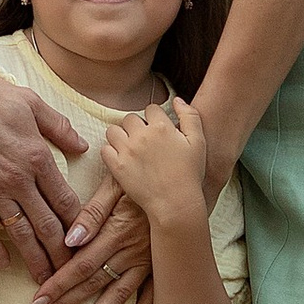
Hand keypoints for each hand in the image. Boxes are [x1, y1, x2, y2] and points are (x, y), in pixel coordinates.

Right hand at [0, 55, 86, 276]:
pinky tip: (2, 264)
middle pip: (47, 225)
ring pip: (18, 233)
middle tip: (71, 274)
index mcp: (38, 156)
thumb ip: (59, 127)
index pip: (66, 200)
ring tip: (44, 281)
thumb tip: (83, 145)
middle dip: (61, 253)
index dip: (78, 225)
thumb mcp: (31, 102)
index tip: (86, 243)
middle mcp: (18, 178)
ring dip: (33, 260)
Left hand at [28, 182, 150, 303]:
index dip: (57, 284)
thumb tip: (70, 240)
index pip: (79, 264)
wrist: (184, 180)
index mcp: (116, 232)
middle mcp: (131, 253)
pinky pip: (151, 296)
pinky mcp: (162, 266)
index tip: (36, 301)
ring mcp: (148, 263)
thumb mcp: (116, 184)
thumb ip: (93, 213)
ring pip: (117, 296)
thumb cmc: (145, 178)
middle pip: (92, 284)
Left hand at [101, 96, 212, 229]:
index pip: (151, 108)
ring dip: (120, 137)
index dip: (154, 119)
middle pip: (130, 118)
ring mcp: (128, 151)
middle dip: (136, 127)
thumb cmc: (190, 174)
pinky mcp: (117, 167)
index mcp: (162, 127)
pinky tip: (122, 159)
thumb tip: (177, 99)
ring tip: (130, 148)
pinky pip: (105, 150)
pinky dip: (111, 153)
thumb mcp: (198, 142)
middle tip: (144, 142)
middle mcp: (142, 135)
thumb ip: (190, 116)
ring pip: (113, 131)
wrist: (176, 204)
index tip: (157, 131)